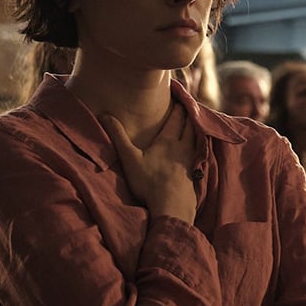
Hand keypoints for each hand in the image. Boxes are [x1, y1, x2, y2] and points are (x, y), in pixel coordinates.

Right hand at [102, 104, 197, 222]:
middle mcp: (183, 148)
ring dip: (196, 129)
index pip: (176, 118)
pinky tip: (198, 152)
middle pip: (190, 126)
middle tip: (189, 107)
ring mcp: (191, 162)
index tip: (179, 97)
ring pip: (197, 139)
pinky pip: (200, 155)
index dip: (178, 107)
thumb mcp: (130, 158)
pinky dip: (200, 148)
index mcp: (168, 141)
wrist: (171, 208)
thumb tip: (105, 115)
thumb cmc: (149, 183)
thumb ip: (118, 136)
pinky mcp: (195, 175)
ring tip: (195, 124)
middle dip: (189, 115)